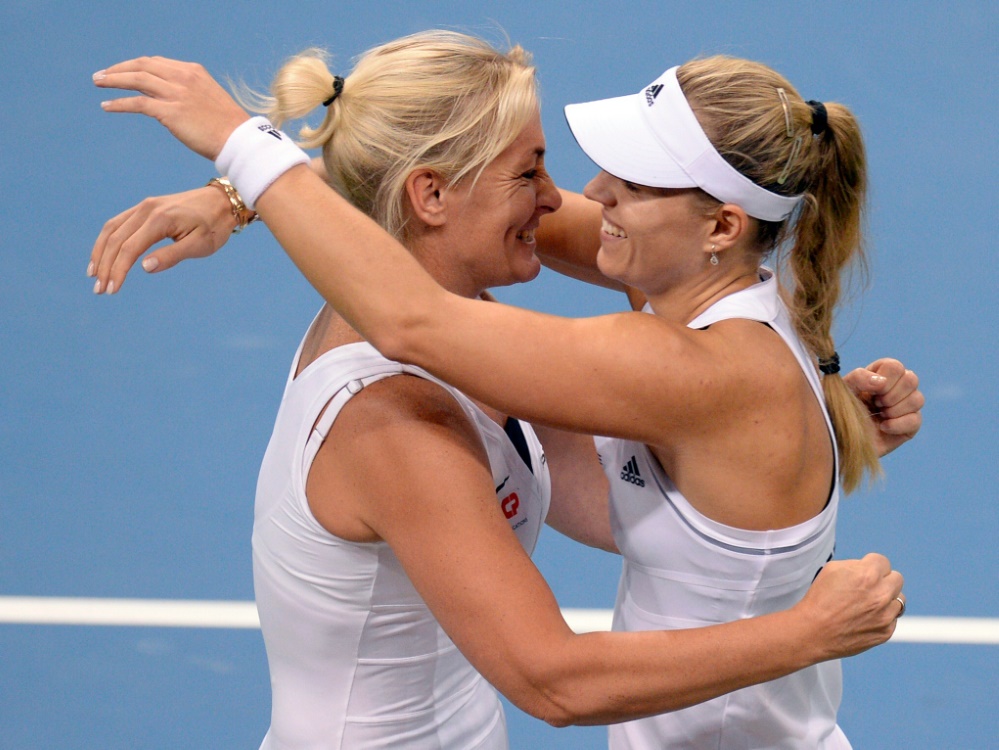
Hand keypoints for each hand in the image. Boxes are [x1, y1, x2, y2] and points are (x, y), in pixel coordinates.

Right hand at [89, 186, 234, 293]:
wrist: (222, 201)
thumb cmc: (214, 226)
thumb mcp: (200, 245)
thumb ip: (172, 256)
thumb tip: (144, 267)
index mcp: (160, 219)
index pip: (130, 248)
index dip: (118, 270)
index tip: (112, 290)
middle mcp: (146, 209)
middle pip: (116, 239)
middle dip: (105, 266)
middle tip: (99, 290)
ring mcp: (144, 206)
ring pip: (112, 229)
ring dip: (100, 252)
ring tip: (94, 274)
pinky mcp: (145, 208)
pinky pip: (118, 223)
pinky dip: (108, 239)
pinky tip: (104, 254)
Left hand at [94, 57, 248, 160]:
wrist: (239, 141)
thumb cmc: (228, 127)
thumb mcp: (209, 100)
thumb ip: (190, 94)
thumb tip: (171, 103)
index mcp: (193, 71)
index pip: (156, 63)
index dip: (136, 66)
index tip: (124, 72)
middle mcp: (183, 77)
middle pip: (142, 66)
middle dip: (119, 69)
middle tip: (103, 75)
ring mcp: (176, 93)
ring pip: (136, 80)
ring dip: (114, 80)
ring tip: (99, 84)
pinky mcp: (170, 112)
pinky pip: (137, 103)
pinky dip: (119, 103)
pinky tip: (107, 105)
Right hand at [799, 553, 903, 658]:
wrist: (813, 632)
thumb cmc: (819, 599)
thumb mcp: (832, 569)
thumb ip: (855, 565)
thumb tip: (868, 567)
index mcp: (868, 575)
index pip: (883, 561)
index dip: (871, 565)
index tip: (864, 572)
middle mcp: (881, 594)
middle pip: (897, 579)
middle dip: (883, 580)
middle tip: (868, 587)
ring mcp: (886, 615)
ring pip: (899, 599)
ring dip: (886, 599)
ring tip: (867, 604)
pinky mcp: (886, 632)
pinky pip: (893, 619)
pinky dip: (883, 617)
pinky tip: (865, 618)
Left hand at [843, 358, 923, 456]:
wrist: (839, 441)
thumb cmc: (838, 412)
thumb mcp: (843, 390)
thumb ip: (858, 378)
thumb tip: (881, 382)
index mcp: (879, 374)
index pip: (895, 366)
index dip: (885, 379)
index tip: (871, 392)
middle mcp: (895, 388)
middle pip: (912, 379)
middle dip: (891, 395)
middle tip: (875, 405)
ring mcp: (904, 407)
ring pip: (918, 399)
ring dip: (895, 409)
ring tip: (879, 416)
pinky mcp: (909, 426)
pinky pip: (916, 420)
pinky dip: (898, 424)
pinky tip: (883, 428)